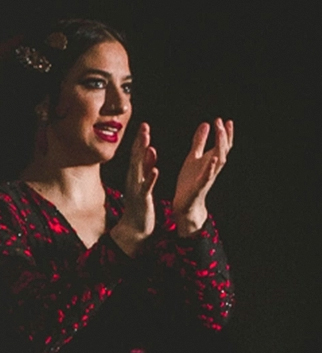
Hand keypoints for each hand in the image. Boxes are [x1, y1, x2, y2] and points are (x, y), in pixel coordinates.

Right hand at [110, 123, 157, 255]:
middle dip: (140, 143)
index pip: (137, 154)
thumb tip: (150, 149)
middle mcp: (134, 180)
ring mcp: (137, 189)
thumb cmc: (140, 204)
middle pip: (136, 158)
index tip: (144, 125)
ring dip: (144, 158)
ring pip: (139, 171)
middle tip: (144, 127)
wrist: (135, 227)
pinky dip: (150, 178)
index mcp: (135, 175)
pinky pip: (147, 188)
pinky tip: (156, 170)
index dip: (140, 140)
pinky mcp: (143, 200)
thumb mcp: (143, 181)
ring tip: (149, 144)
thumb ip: (146, 166)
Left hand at [174, 119, 232, 236]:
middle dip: (223, 136)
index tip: (223, 120)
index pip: (222, 144)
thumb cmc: (190, 180)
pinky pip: (207, 176)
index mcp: (211, 160)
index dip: (225, 133)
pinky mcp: (199, 186)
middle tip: (222, 123)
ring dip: (220, 147)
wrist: (185, 204)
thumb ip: (200, 141)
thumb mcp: (193, 157)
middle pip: (223, 150)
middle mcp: (213, 168)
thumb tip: (206, 124)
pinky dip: (210, 168)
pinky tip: (212, 159)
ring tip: (220, 134)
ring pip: (219, 161)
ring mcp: (208, 177)